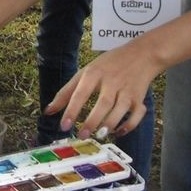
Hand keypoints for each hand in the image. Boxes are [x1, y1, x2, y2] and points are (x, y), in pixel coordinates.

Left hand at [43, 38, 160, 138]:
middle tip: (82, 135)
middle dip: (92, 121)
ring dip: (110, 124)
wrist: (141, 54)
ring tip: (99, 136)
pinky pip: (137, 114)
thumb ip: (67, 92)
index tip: (64, 126)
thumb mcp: (86, 72)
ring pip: (120, 109)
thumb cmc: (108, 65)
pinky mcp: (139, 98)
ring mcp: (127, 90)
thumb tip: (48, 111)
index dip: (72, 110)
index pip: (81, 92)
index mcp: (94, 73)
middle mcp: (111, 81)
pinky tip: (118, 132)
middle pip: (103, 103)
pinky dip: (129, 125)